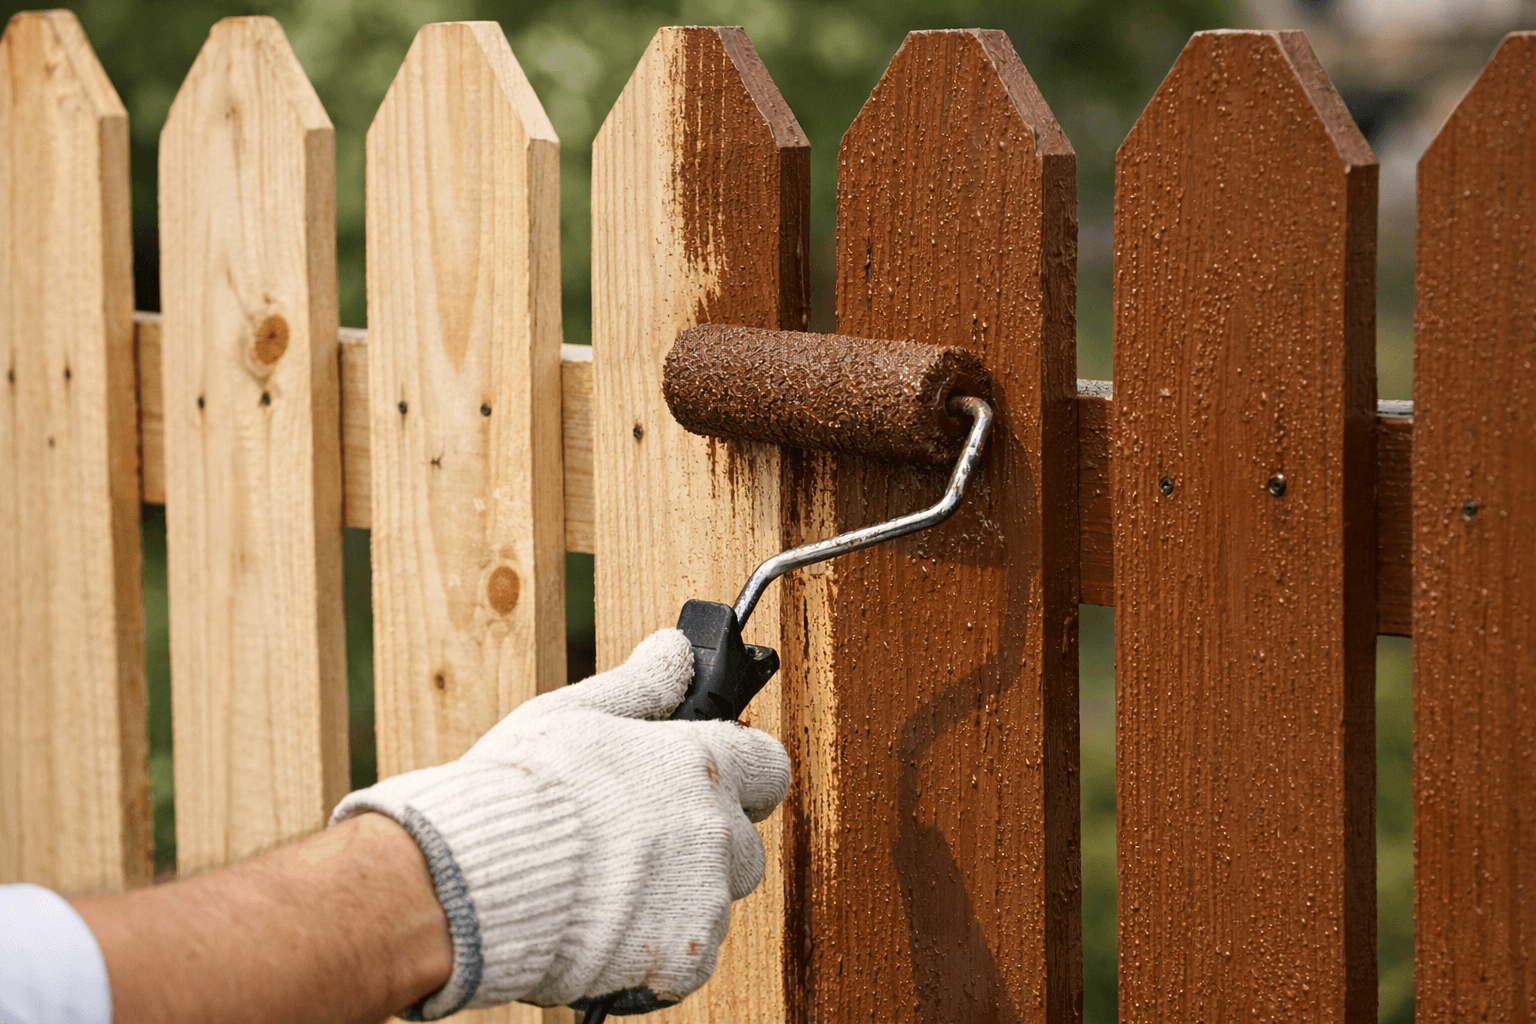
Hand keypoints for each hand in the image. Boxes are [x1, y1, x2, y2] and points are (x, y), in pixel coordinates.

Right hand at [331, 629, 791, 1018]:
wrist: (474, 883)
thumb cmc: (519, 792)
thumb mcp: (574, 714)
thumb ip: (641, 684)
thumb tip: (676, 648)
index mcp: (699, 765)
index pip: (768, 765)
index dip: (742, 773)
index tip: (716, 779)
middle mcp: (715, 832)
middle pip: (741, 841)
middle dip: (703, 842)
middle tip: (640, 841)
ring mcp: (704, 901)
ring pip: (713, 900)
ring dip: (678, 896)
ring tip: (608, 887)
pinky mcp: (682, 962)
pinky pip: (688, 956)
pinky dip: (656, 946)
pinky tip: (606, 926)